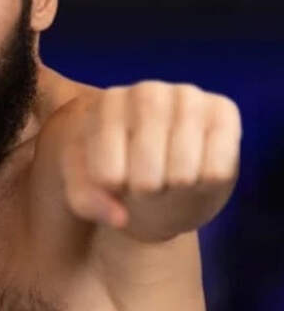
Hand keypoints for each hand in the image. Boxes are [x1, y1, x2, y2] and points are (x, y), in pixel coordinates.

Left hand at [61, 81, 240, 237]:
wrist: (157, 161)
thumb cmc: (116, 169)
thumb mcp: (86, 186)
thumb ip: (87, 202)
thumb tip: (120, 219)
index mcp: (106, 106)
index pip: (107, 176)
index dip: (114, 193)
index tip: (114, 179)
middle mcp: (146, 92)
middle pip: (146, 178)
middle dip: (146, 194)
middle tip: (145, 182)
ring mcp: (189, 97)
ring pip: (182, 176)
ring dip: (176, 190)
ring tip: (169, 175)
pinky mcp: (224, 111)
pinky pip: (216, 172)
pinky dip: (205, 185)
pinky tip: (196, 167)